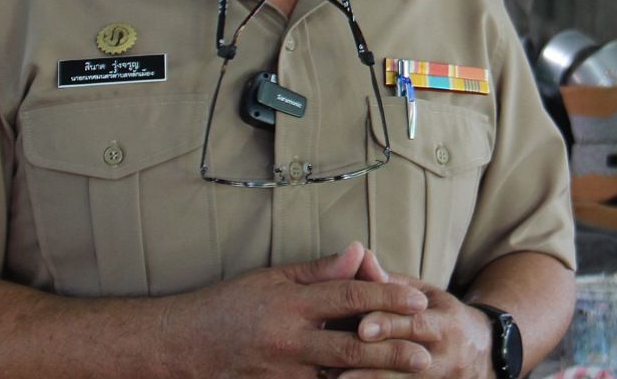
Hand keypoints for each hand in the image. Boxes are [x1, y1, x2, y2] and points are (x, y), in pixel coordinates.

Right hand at [156, 243, 431, 377]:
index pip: (346, 296)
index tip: (417, 296)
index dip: (384, 294)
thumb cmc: (231, 304)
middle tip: (429, 347)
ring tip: (413, 373)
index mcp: (290, 304)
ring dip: (379, 377)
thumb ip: (318, 270)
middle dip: (394, 348)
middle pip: (352, 347)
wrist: (188, 344)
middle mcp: (290, 341)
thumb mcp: (272, 278)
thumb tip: (358, 251)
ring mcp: (286, 374)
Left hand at [351, 275, 493, 378]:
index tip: (361, 329)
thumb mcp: (424, 292)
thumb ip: (391, 281)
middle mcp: (448, 356)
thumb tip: (361, 256)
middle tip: (342, 362)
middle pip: (409, 357)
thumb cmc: (441, 314)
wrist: (484, 353)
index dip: (388, 325)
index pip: (415, 323)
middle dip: (376, 360)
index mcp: (446, 322)